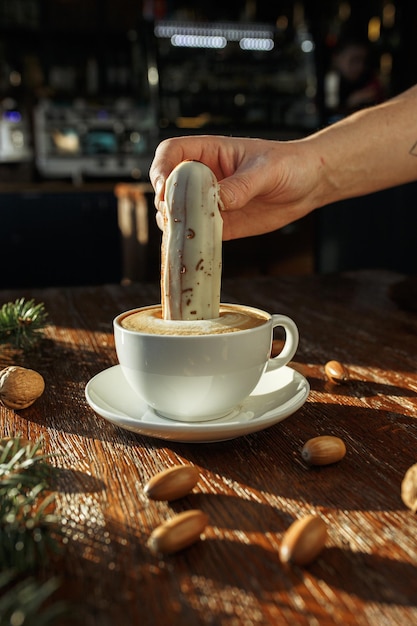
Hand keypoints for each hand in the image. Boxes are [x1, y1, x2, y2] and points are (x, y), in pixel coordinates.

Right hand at [149, 135, 319, 239]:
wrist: (308, 185)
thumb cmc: (289, 165)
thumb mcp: (267, 170)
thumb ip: (242, 185)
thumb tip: (218, 201)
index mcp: (210, 152)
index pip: (172, 152)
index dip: (162, 167)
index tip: (164, 186)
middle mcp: (205, 176)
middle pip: (167, 184)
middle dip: (164, 200)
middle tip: (172, 214)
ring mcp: (210, 202)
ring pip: (177, 211)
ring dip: (174, 223)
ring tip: (182, 231)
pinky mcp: (221, 224)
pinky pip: (198, 232)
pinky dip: (190, 240)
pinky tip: (192, 246)